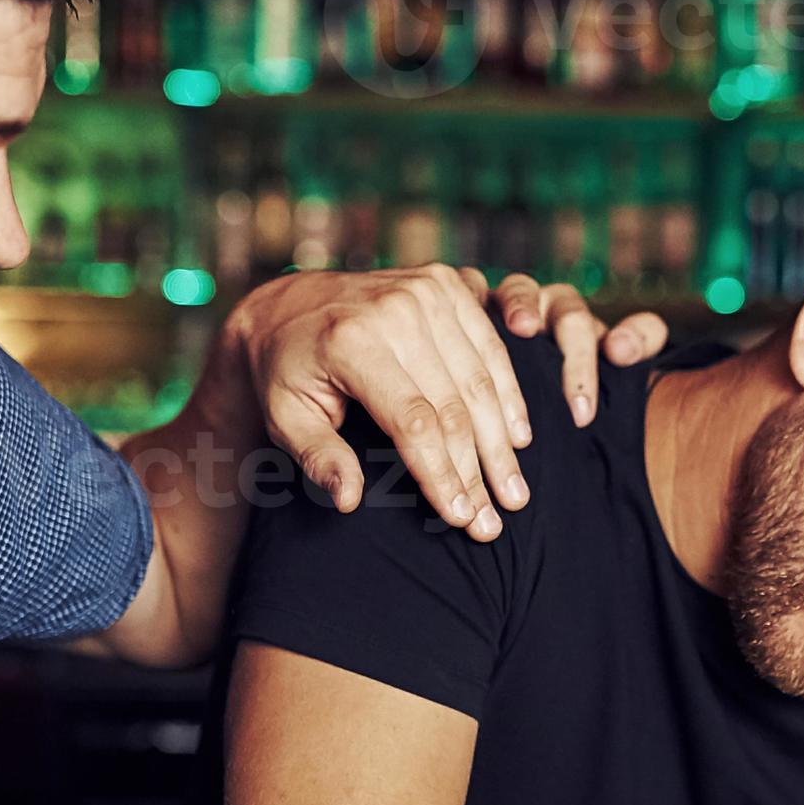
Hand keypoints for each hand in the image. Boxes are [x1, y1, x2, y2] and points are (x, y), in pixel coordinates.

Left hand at [223, 267, 661, 542]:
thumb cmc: (286, 371)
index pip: (414, 421)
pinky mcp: (444, 283)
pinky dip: (508, 395)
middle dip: (478, 470)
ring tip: (514, 491)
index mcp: (351, 341)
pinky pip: (490, 347)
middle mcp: (394, 309)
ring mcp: (424, 291)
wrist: (287, 303)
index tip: (459, 517)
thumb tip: (349, 500)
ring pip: (480, 380)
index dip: (441, 473)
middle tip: (494, 521)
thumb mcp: (285, 416)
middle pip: (454, 405)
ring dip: (502, 441)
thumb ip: (318, 457)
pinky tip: (518, 437)